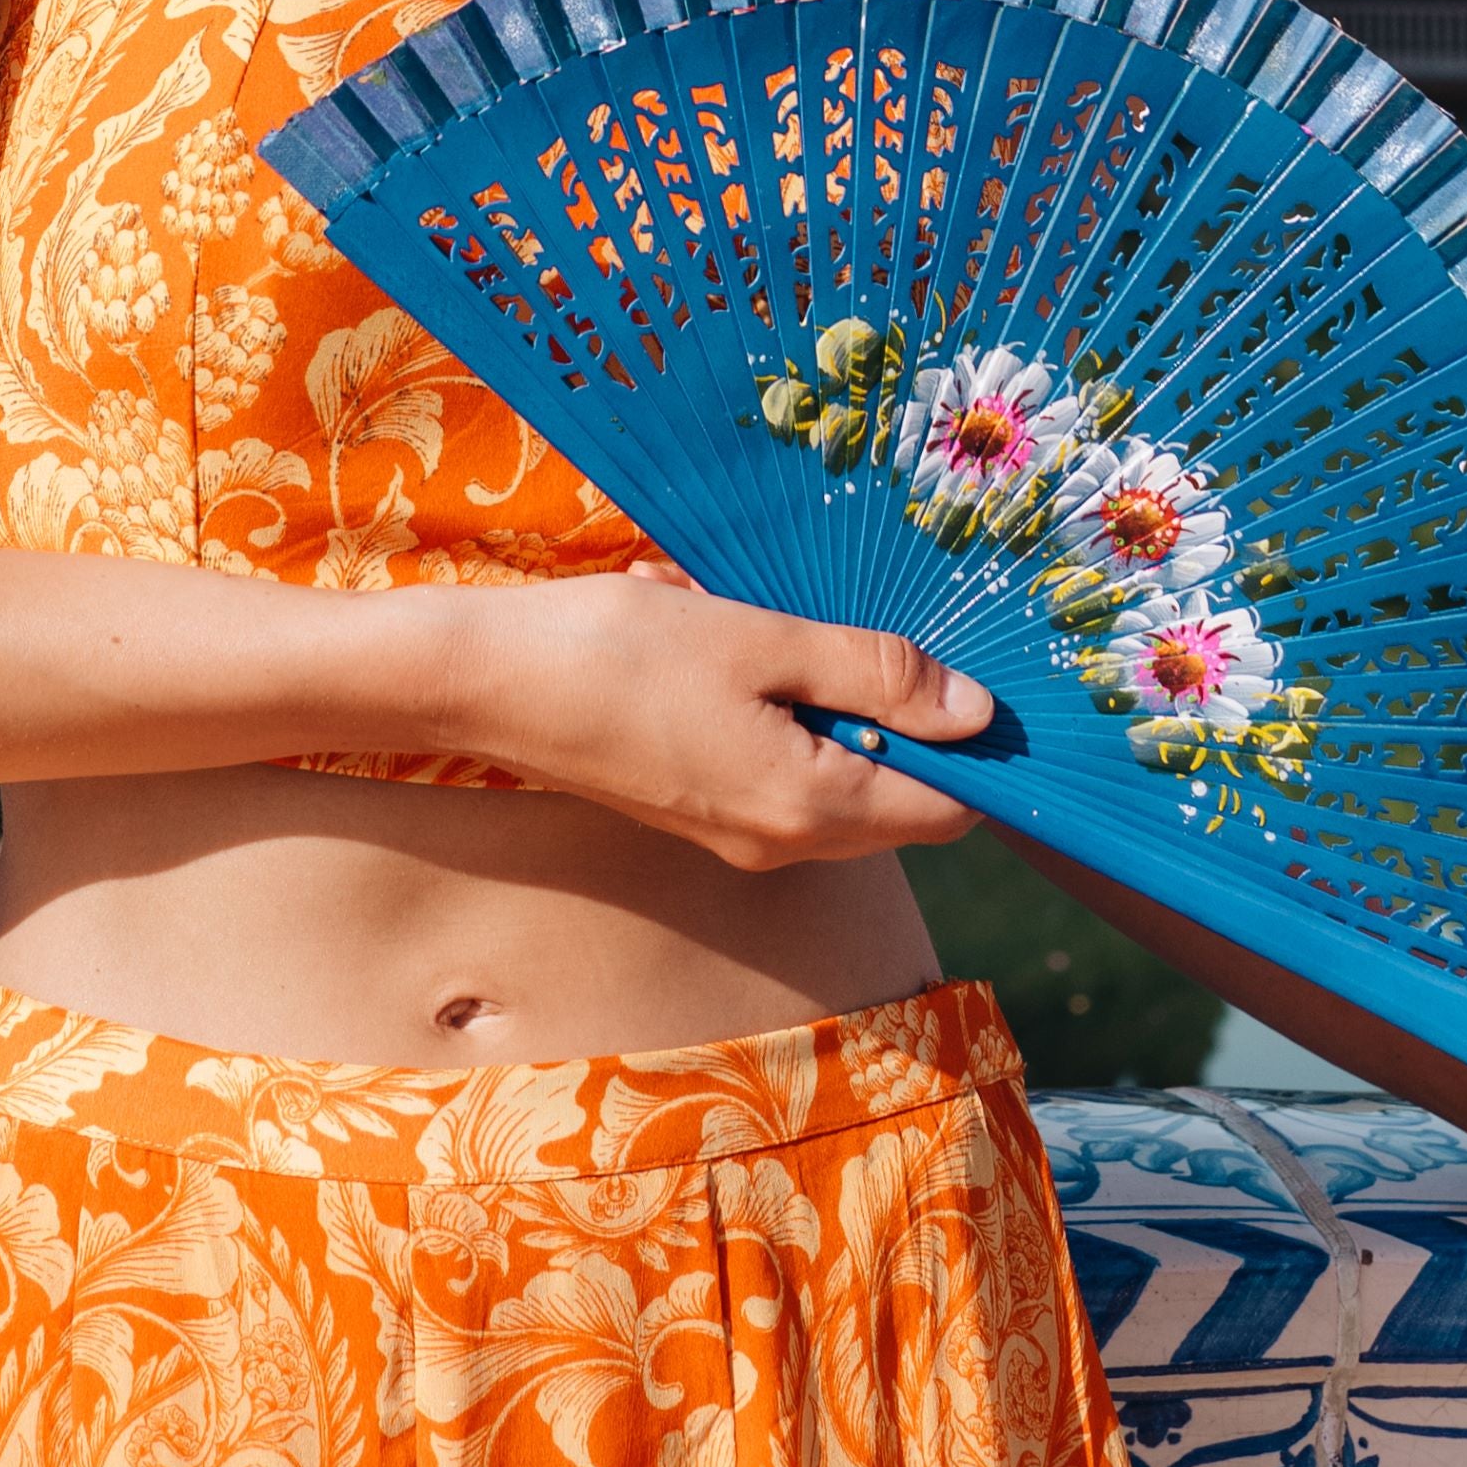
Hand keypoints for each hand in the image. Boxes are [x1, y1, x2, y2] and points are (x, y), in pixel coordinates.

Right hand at [454, 566, 996, 872]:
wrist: (491, 682)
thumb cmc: (621, 653)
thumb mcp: (760, 641)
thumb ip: (872, 674)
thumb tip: (975, 712)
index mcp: (809, 808)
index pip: (946, 811)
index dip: (975, 749)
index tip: (975, 666)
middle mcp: (780, 842)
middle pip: (895, 801)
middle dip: (909, 719)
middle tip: (888, 625)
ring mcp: (736, 833)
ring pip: (838, 779)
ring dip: (841, 705)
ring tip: (797, 624)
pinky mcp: (700, 809)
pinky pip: (783, 769)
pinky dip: (789, 711)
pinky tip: (744, 641)